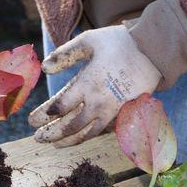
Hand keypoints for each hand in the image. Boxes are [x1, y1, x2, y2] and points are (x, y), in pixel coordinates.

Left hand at [29, 25, 161, 146]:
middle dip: (52, 134)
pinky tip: (77, 138)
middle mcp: (98, 102)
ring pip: (86, 133)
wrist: (153, 51)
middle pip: (70, 125)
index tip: (33, 120)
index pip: (60, 107)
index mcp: (87, 83)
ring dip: (68, 141)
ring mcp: (111, 110)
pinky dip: (86, 137)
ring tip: (54, 145)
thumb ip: (64, 54)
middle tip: (37, 138)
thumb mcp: (88, 41)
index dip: (45, 115)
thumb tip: (45, 68)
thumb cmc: (118, 43)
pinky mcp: (121, 114)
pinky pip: (100, 131)